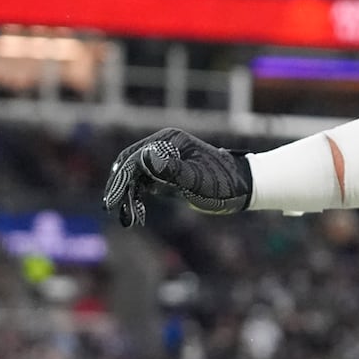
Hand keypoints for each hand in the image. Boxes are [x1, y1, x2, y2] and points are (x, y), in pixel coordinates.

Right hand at [102, 128, 252, 227]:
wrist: (244, 187)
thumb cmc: (224, 182)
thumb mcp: (197, 179)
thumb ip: (171, 169)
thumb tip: (144, 157)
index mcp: (169, 141)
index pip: (134, 158)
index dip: (121, 179)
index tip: (114, 200)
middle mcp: (163, 146)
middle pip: (129, 165)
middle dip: (120, 188)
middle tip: (113, 209)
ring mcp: (164, 160)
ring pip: (134, 176)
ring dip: (127, 195)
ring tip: (126, 218)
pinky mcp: (167, 174)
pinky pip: (144, 184)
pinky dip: (136, 198)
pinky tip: (135, 214)